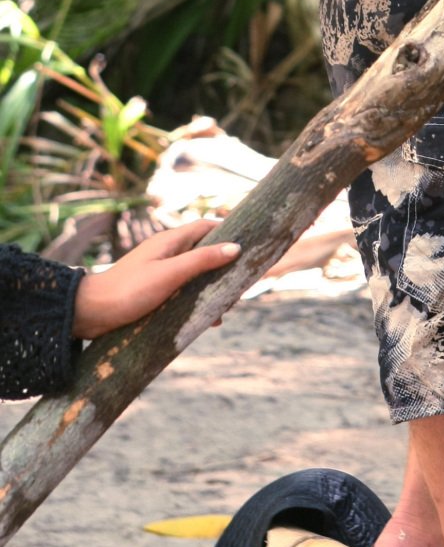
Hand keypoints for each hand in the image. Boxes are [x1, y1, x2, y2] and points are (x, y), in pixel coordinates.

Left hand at [72, 218, 240, 339]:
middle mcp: (167, 253)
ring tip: (226, 308)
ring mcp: (160, 272)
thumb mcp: (170, 275)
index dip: (229, 231)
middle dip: (224, 266)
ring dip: (212, 288)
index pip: (207, 227)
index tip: (250, 244)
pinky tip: (207, 320)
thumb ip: (202, 260)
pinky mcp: (154, 291)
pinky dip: (198, 301)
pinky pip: (184, 291)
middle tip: (241, 285)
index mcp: (170, 241)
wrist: (90, 313)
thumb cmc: (128, 290)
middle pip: (204, 251)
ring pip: (195, 274)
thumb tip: (236, 247)